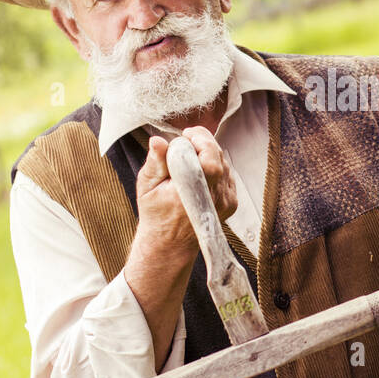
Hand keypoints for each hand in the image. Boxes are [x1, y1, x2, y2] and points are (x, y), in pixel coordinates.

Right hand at [132, 127, 238, 255]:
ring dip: (209, 154)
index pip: (209, 158)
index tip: (186, 134)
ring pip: (224, 163)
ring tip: (190, 159)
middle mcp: (213, 198)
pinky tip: (200, 173)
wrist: (171, 242)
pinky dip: (215, 167)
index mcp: (190, 193)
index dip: (200, 140)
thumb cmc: (156, 212)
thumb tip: (158, 141)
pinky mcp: (231, 202)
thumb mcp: (147, 186)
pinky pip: (227, 174)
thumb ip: (155, 162)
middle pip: (218, 156)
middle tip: (186, 142)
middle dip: (203, 143)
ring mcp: (225, 201)